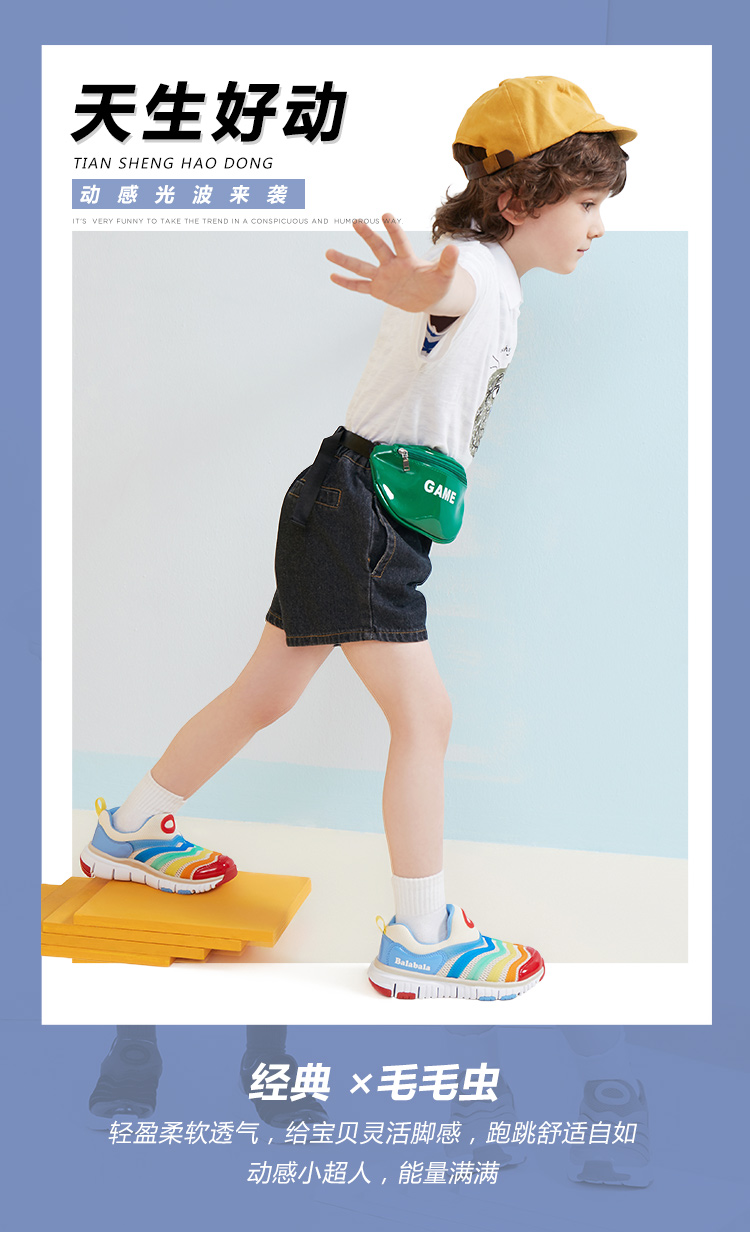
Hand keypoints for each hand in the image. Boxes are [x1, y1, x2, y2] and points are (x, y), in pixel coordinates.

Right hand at [325, 216, 461, 313]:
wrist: (430, 297)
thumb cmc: (438, 283)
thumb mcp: (445, 275)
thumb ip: (448, 262)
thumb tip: (456, 248)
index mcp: (408, 259)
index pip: (400, 242)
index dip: (393, 229)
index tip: (385, 214)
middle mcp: (392, 264)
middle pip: (377, 248)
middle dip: (367, 236)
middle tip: (356, 221)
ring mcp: (383, 276)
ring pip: (361, 267)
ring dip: (345, 261)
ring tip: (328, 252)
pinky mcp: (379, 290)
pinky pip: (360, 286)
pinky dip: (347, 283)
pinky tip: (333, 277)